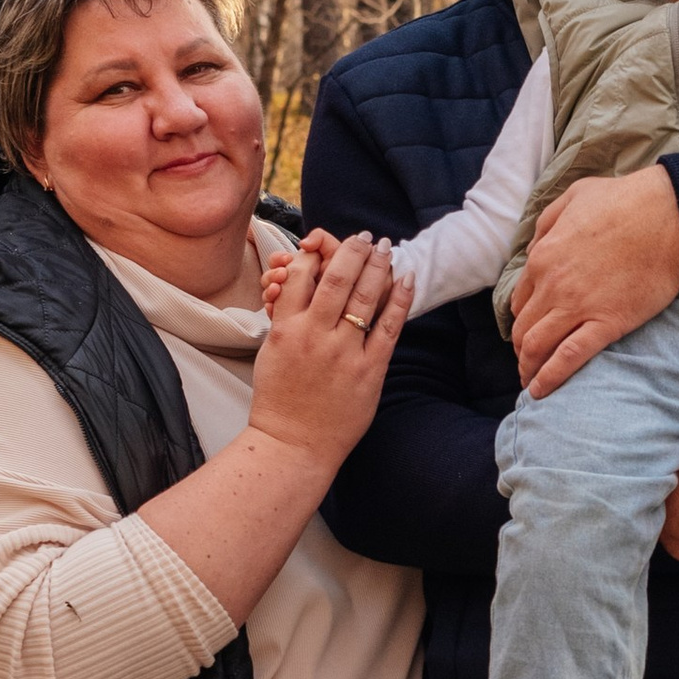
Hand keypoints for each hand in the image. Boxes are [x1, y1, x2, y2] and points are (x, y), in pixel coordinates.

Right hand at [246, 227, 407, 471]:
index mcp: (286, 328)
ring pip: (365, 296)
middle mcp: (315, 335)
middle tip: (366, 235)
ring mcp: (344, 352)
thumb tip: (302, 283)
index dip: (317, 253)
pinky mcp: (369, 370)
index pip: (302, 274)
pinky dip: (399, 299)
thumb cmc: (279, 398)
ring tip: (386, 247)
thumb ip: (287, 316)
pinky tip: (406, 277)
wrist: (293, 443)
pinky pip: (389, 327)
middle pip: (337, 278)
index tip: (327, 243)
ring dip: (378, 265)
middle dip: (353, 249)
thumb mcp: (272, 349)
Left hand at [511, 168, 678, 395]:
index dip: (522, 319)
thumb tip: (535, 246)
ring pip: (538, 347)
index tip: (528, 330)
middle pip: (525, 328)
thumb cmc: (625, 201)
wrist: (668, 216)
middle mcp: (553, 286)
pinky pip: (568, 359)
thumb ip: (547, 222)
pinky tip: (541, 391)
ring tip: (530, 382)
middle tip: (527, 362)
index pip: (520, 300)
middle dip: (521, 349)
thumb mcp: (573, 196)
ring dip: (529, 368)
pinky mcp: (606, 324)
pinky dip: (549, 378)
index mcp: (543, 258)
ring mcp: (578, 307)